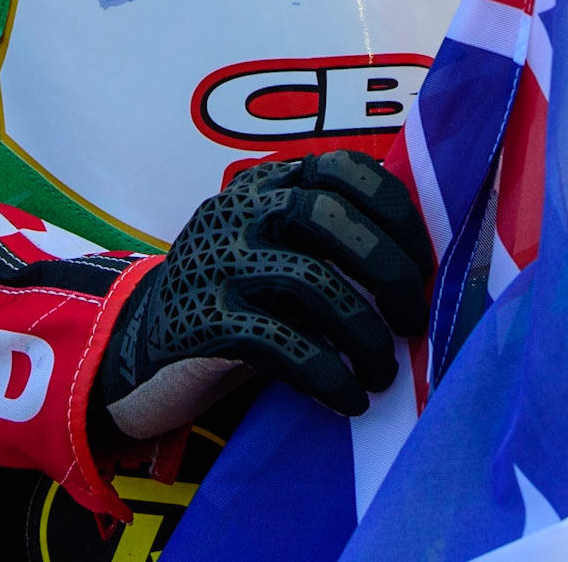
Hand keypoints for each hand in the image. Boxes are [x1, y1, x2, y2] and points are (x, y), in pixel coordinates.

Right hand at [98, 151, 432, 439]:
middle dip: (388, 270)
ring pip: (312, 281)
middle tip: (412, 321)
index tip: (424, 264)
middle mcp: (242, 210)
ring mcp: (220, 261)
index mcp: (268, 185)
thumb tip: (418, 274)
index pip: (343, 168)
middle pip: (331, 216)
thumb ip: (327, 240)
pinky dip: (328, 375)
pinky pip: (283, 344)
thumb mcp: (275, 250)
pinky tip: (349, 399)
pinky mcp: (205, 320)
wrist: (143, 347)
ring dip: (365, 334)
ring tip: (383, 373)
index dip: (395, 212)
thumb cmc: (235, 298)